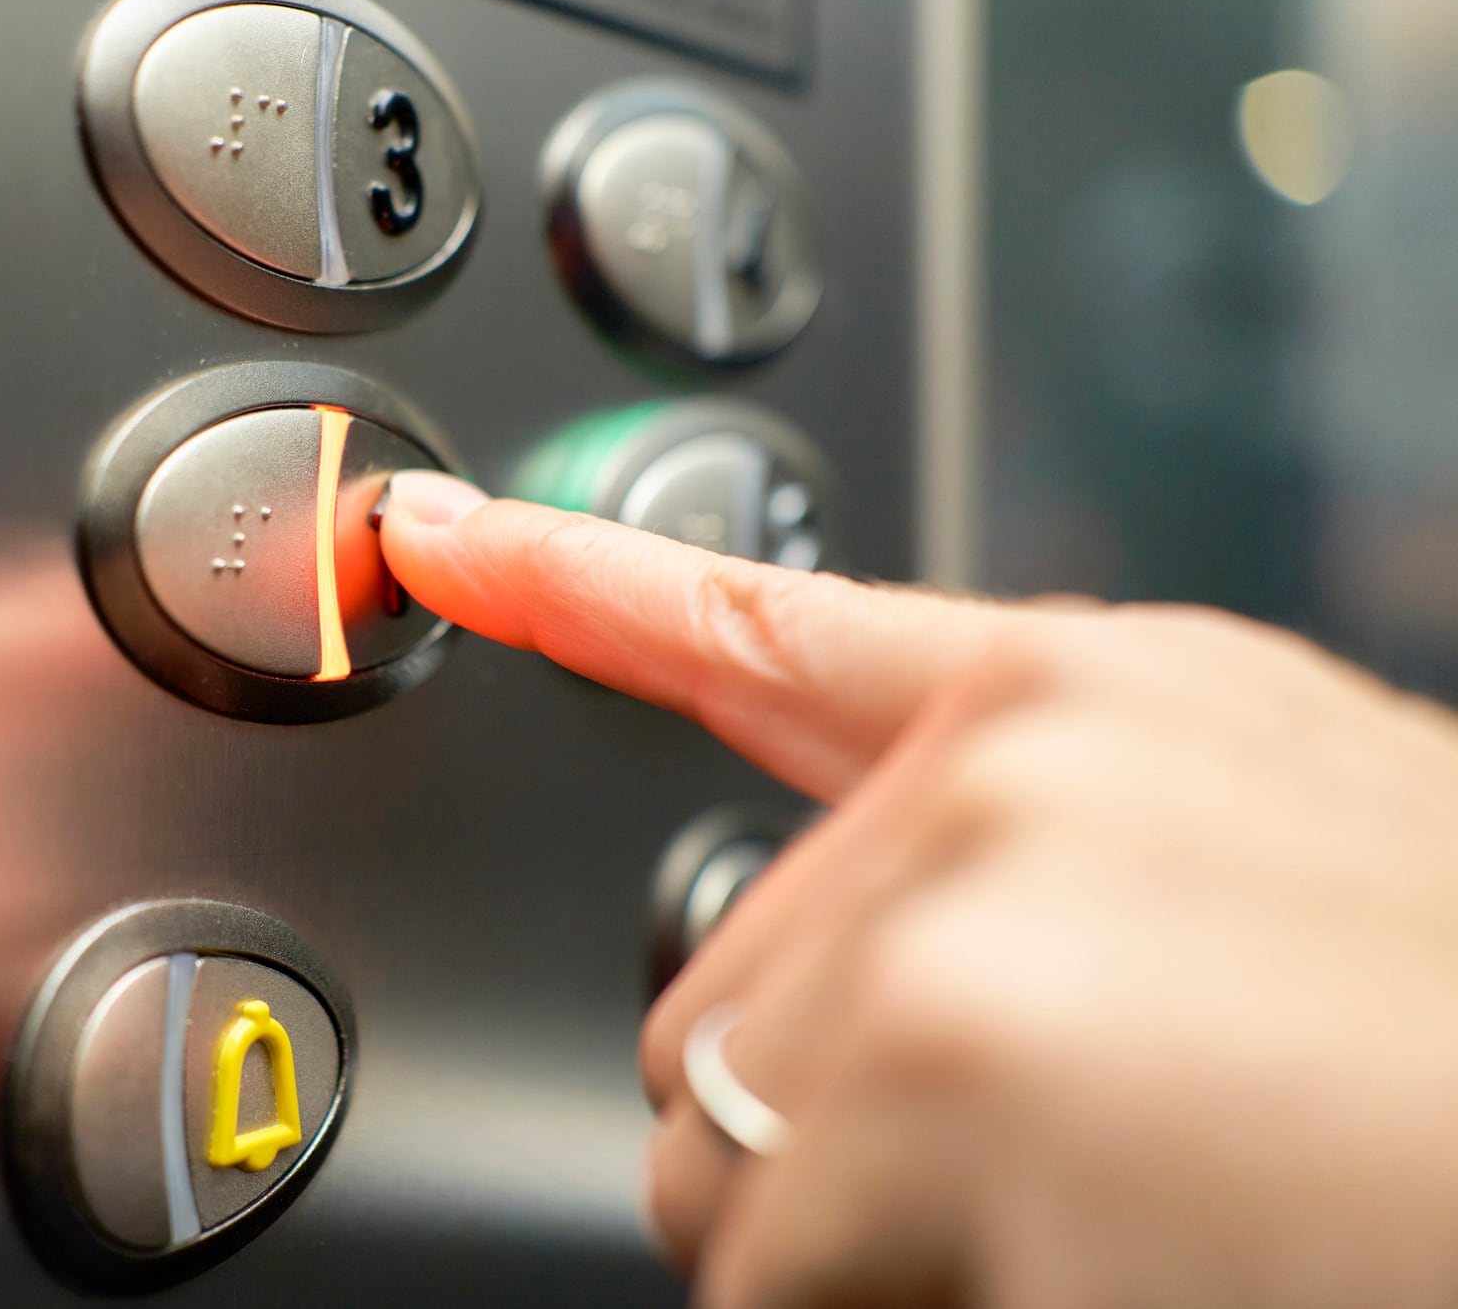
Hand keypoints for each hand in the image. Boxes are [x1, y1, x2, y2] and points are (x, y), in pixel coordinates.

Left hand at [381, 472, 1457, 1308]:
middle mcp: (1001, 775)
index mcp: (1083, 707)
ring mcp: (964, 908)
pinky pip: (778, 1284)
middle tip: (1057, 1163)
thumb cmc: (1454, 1030)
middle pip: (706, 1021)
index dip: (558, 574)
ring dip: (860, 1248)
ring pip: (723, 1174)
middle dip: (822, 1141)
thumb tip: (855, 944)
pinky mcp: (950, 1073)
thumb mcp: (1263, 851)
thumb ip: (1028, 854)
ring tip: (1104, 1218)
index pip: (752, 618)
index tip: (417, 536)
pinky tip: (1108, 1272)